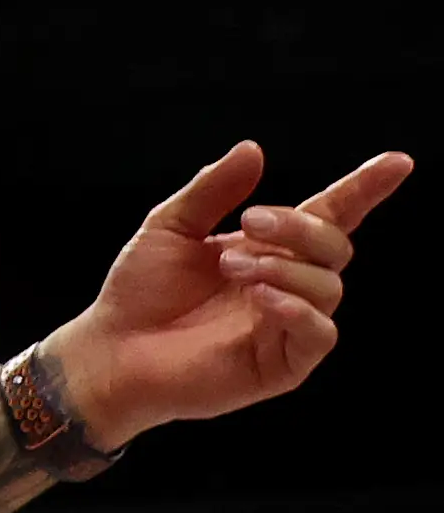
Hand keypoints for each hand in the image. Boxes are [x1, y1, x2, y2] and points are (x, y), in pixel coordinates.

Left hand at [50, 141, 409, 445]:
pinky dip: (297, 309)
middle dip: (300, 227)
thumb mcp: (170, 227)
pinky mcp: (284, 364)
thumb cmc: (140, 291)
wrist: (114, 348)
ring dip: (285, 267)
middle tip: (251, 222)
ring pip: (329, 287)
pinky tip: (262, 298)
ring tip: (232, 267)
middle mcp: (287, 283)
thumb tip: (253, 148)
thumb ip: (213, 189)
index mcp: (268, 248)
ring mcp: (288, 324)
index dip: (364, 189)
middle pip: (334, 246)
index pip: (330, 215)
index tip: (398, 162)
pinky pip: (319, 334)